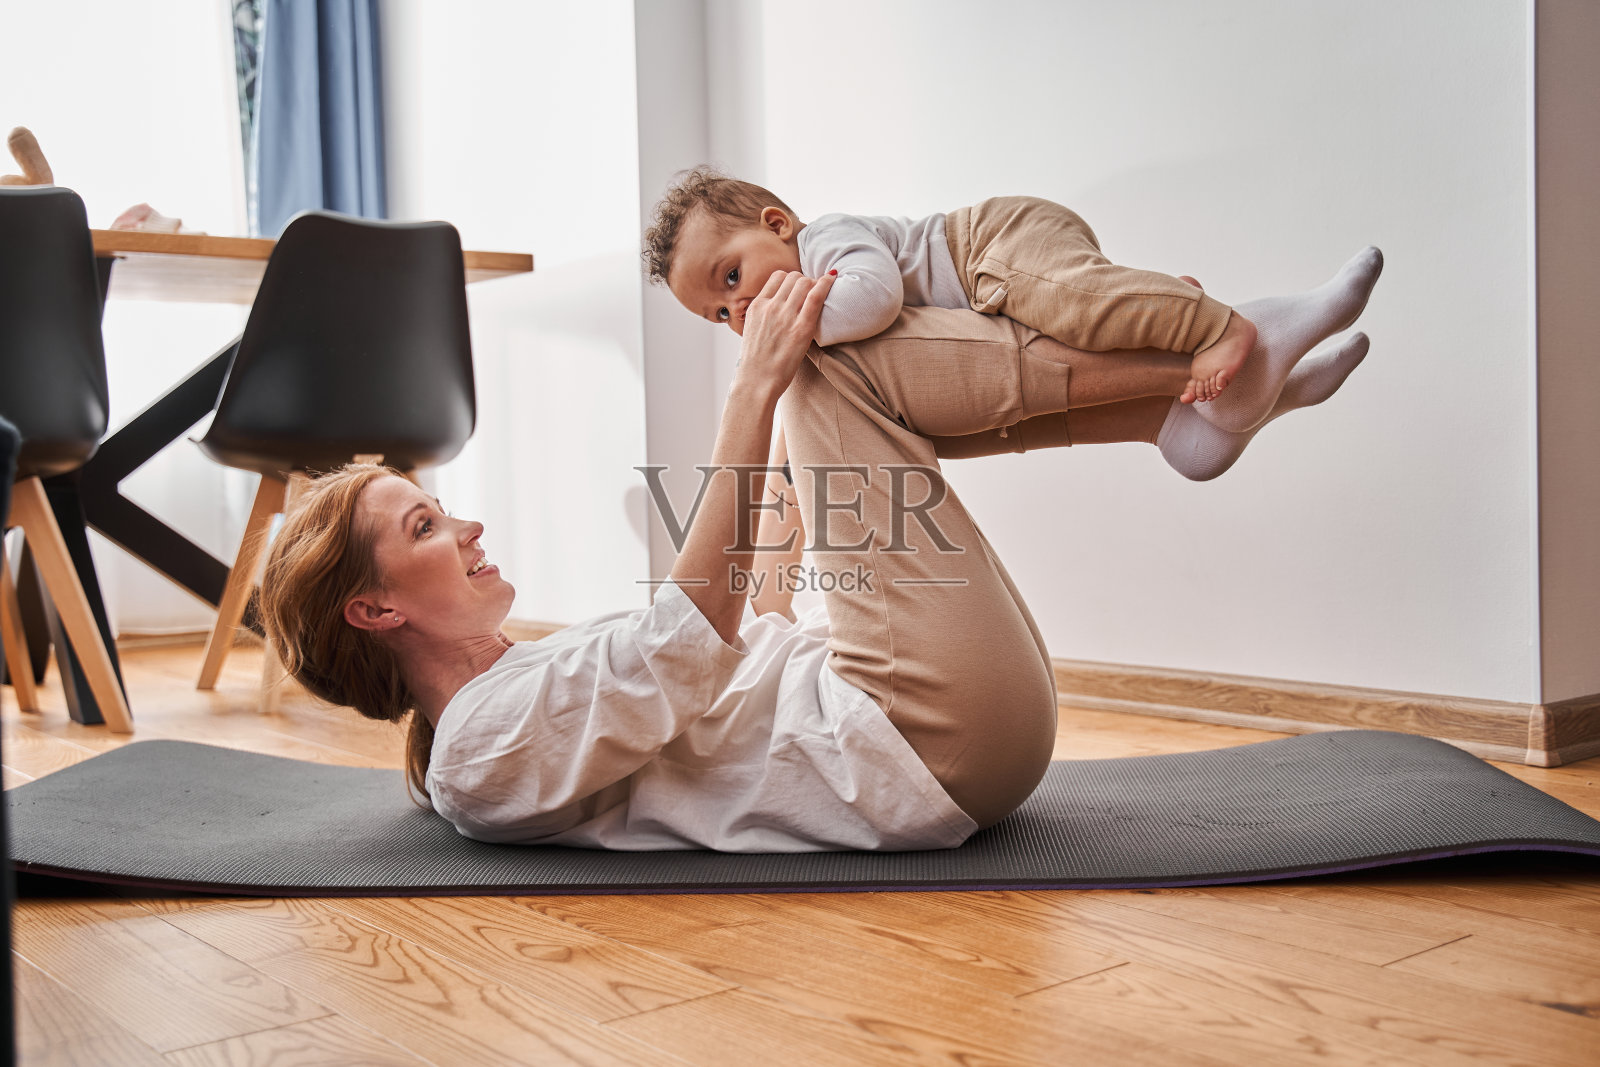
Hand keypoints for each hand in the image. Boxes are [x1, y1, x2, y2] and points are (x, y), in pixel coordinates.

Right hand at [733, 270, 835, 397]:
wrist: (756, 383)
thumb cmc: (756, 364)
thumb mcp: (751, 331)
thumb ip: (764, 316)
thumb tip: (776, 310)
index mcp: (757, 306)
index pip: (778, 277)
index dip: (792, 280)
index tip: (800, 288)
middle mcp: (770, 307)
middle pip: (794, 277)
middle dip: (805, 282)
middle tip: (813, 294)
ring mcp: (785, 316)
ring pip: (805, 283)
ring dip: (815, 285)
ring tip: (821, 295)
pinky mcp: (801, 328)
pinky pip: (816, 296)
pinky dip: (826, 283)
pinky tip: (833, 278)